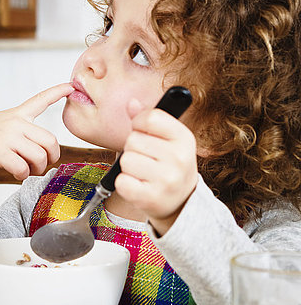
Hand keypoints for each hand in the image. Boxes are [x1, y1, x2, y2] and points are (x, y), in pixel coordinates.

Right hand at [0, 83, 73, 179]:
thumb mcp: (1, 125)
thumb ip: (21, 132)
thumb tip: (43, 153)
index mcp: (16, 115)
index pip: (40, 99)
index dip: (57, 92)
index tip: (70, 86)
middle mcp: (15, 123)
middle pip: (50, 141)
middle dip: (51, 157)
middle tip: (42, 165)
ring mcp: (7, 136)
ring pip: (39, 157)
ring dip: (37, 170)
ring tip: (28, 171)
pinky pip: (23, 169)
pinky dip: (23, 176)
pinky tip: (17, 174)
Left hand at [114, 98, 197, 235]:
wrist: (181, 201)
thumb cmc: (169, 164)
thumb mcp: (166, 138)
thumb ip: (147, 119)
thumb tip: (131, 103)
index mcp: (184, 137)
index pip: (150, 117)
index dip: (139, 123)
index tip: (142, 130)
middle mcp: (179, 158)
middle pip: (133, 139)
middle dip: (133, 147)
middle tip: (147, 158)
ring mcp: (167, 180)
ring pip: (126, 160)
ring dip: (129, 166)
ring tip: (144, 172)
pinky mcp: (151, 198)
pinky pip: (121, 181)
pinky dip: (125, 183)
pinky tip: (139, 185)